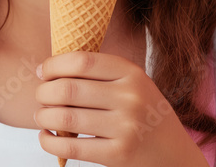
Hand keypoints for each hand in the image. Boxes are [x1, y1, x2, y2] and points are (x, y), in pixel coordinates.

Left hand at [34, 51, 207, 166]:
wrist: (174, 154)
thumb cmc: (143, 114)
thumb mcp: (133, 85)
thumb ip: (100, 74)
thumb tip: (47, 70)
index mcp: (132, 74)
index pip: (82, 61)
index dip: (54, 65)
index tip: (43, 72)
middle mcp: (131, 98)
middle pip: (68, 88)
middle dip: (44, 93)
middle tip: (41, 97)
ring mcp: (126, 128)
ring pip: (66, 117)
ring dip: (43, 117)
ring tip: (41, 117)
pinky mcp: (118, 155)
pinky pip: (71, 147)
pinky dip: (49, 142)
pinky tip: (46, 137)